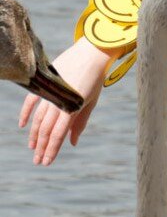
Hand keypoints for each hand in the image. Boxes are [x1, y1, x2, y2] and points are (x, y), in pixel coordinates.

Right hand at [20, 37, 110, 164]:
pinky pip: (31, 101)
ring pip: (38, 118)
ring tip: (32, 148)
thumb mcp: (89, 103)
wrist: (90, 54)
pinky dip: (26, 113)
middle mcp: (57, 102)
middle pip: (46, 130)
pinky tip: (22, 125)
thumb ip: (80, 123)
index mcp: (70, 108)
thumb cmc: (94, 81)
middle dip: (41, 147)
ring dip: (34, 135)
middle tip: (37, 161)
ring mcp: (49, 93)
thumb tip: (73, 143)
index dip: (51, 150)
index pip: (57, 135)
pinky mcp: (44, 84)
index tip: (46, 162)